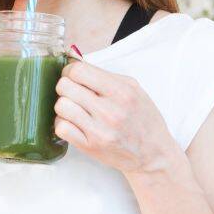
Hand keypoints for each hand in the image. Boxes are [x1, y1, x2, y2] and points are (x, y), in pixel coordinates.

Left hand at [53, 60, 178, 174]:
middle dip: (66, 87)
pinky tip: (74, 123)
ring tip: (75, 109)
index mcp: (121, 91)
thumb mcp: (134, 89)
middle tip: (74, 92)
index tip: (74, 76)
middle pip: (65, 86)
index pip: (79, 71)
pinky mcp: (90, 147)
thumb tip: (75, 60)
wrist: (153, 153)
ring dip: (64, 106)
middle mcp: (110, 111)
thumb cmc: (143, 119)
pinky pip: (61, 128)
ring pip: (61, 106)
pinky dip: (63, 123)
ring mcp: (99, 130)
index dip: (70, 71)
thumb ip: (106, 75)